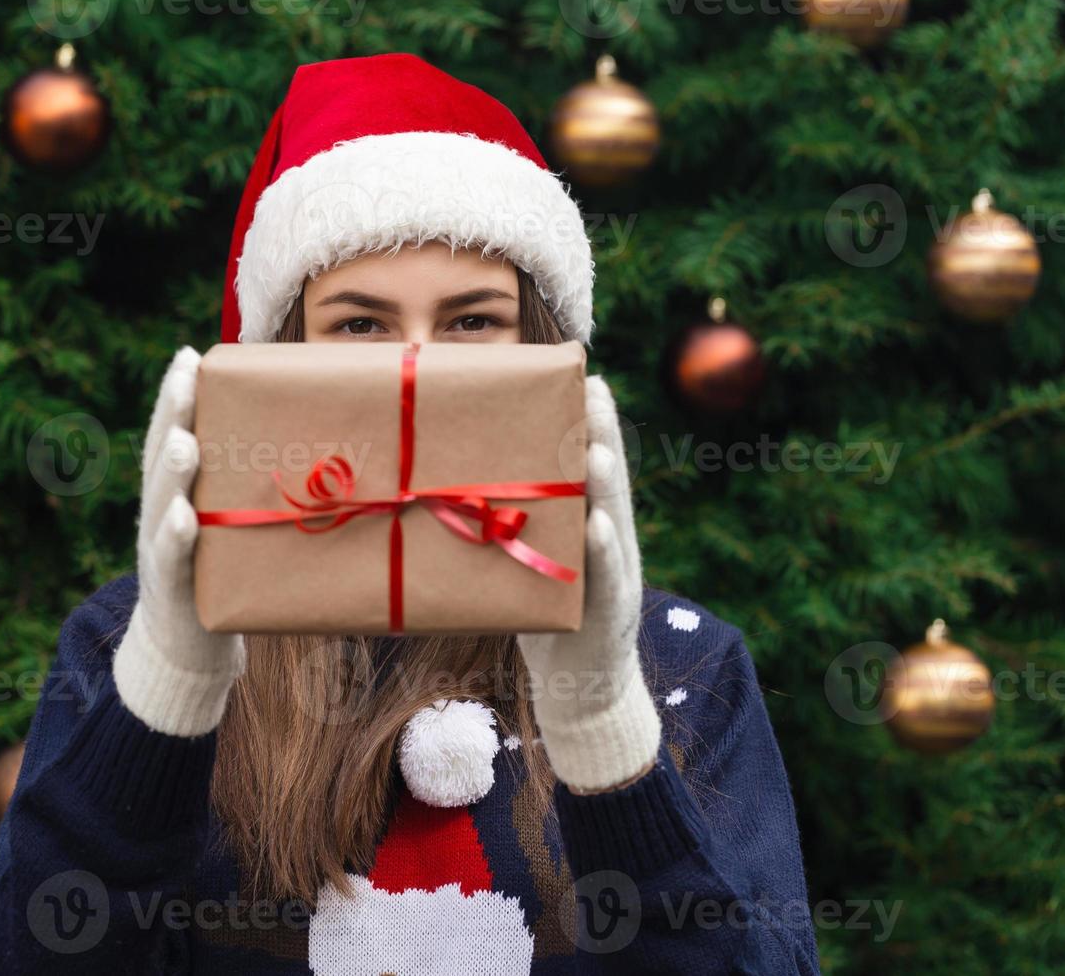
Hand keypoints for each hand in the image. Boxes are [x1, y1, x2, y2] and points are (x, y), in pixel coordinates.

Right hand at [112, 347, 245, 736]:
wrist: (187, 647)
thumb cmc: (226, 574)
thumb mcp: (237, 522)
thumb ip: (259, 487)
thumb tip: (330, 450)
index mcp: (180, 489)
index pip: (172, 432)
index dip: (176, 395)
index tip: (190, 355)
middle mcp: (163, 510)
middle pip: (161, 454)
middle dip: (170, 414)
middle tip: (184, 377)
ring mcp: (161, 547)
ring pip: (162, 502)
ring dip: (172, 470)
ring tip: (185, 443)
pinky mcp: (172, 587)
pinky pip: (171, 559)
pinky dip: (176, 537)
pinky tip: (185, 518)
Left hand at [517, 376, 658, 792]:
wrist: (584, 689)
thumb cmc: (545, 616)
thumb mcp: (528, 560)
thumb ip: (511, 524)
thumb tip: (449, 487)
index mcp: (587, 520)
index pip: (591, 462)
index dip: (592, 420)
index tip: (586, 376)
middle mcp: (607, 536)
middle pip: (607, 478)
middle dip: (602, 433)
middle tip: (595, 392)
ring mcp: (614, 572)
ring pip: (612, 518)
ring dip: (605, 483)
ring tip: (597, 449)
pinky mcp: (610, 609)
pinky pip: (607, 575)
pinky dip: (602, 550)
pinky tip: (597, 526)